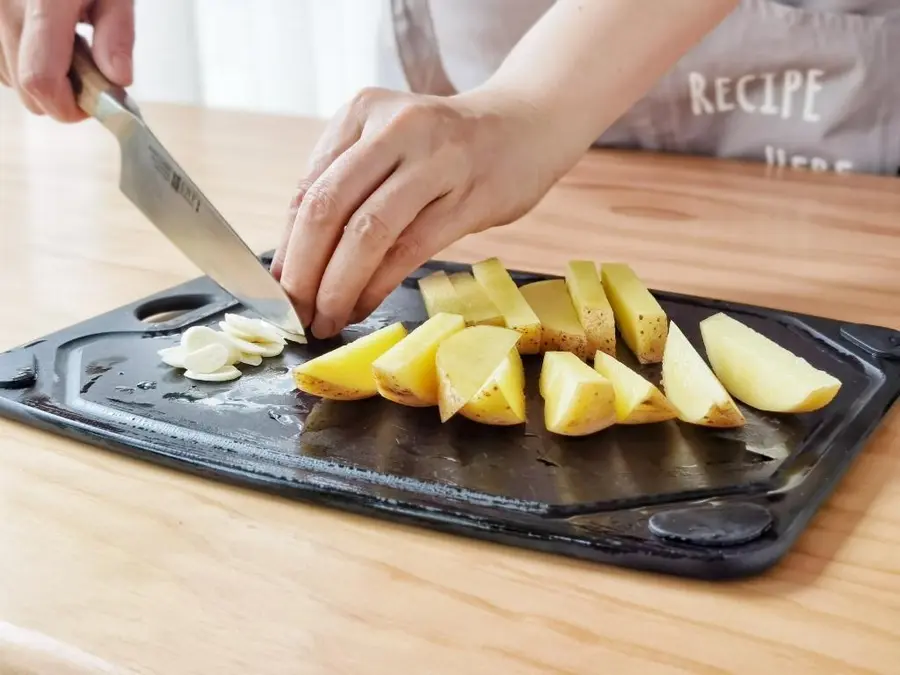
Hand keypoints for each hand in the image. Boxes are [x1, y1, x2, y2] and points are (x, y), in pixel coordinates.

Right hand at [0, 0, 133, 120]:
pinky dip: (24, 60)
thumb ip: (116, 33)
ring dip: (44, 76)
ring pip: (10, 79)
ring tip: (65, 40)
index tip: (96, 101)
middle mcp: (2, 8)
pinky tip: (43, 36)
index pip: (41, 80)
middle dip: (64, 94)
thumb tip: (117, 80)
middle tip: (89, 65)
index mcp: (41, 1)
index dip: (70, 106)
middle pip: (27, 89)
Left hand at [272, 87, 563, 338]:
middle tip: (295, 314)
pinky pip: (408, 250)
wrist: (525, 128)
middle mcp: (396, 128)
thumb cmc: (446, 148)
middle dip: (304, 272)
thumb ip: (346, 187)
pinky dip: (377, 285)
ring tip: (326, 319)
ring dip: (339, 286)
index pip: (308, 188)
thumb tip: (294, 264)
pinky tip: (362, 306)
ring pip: (368, 233)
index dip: (286, 248)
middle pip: (329, 208)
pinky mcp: (468, 197)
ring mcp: (436, 161)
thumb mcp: (388, 144)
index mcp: (363, 111)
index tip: (276, 292)